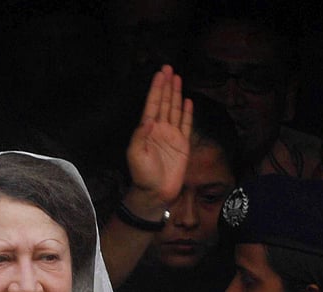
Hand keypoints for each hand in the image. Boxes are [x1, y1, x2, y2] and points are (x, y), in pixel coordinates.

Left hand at [124, 66, 192, 208]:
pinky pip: (186, 124)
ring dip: (176, 94)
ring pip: (174, 109)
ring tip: (177, 78)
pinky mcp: (182, 144)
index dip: (156, 89)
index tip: (159, 74)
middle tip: (168, 68)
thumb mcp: (135, 155)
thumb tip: (149, 120)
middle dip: (166, 85)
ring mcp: (171, 136)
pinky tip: (187, 101)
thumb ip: (140, 136)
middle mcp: (159, 129)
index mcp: (146, 130)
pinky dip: (187, 112)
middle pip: (164, 102)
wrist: (156, 192)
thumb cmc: (142, 175)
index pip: (152, 104)